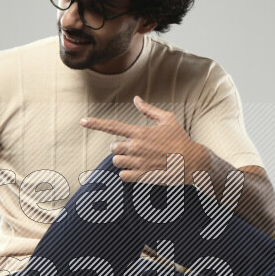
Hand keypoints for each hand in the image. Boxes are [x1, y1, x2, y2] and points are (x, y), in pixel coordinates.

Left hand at [80, 94, 207, 184]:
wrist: (192, 161)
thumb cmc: (180, 139)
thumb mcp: (168, 119)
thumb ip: (148, 110)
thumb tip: (136, 99)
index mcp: (140, 132)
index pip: (112, 126)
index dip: (95, 123)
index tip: (82, 121)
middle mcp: (136, 147)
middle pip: (113, 148)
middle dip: (120, 149)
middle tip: (136, 149)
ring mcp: (138, 162)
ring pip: (117, 162)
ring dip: (123, 161)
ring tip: (138, 160)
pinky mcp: (142, 176)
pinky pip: (123, 175)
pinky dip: (127, 173)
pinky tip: (139, 170)